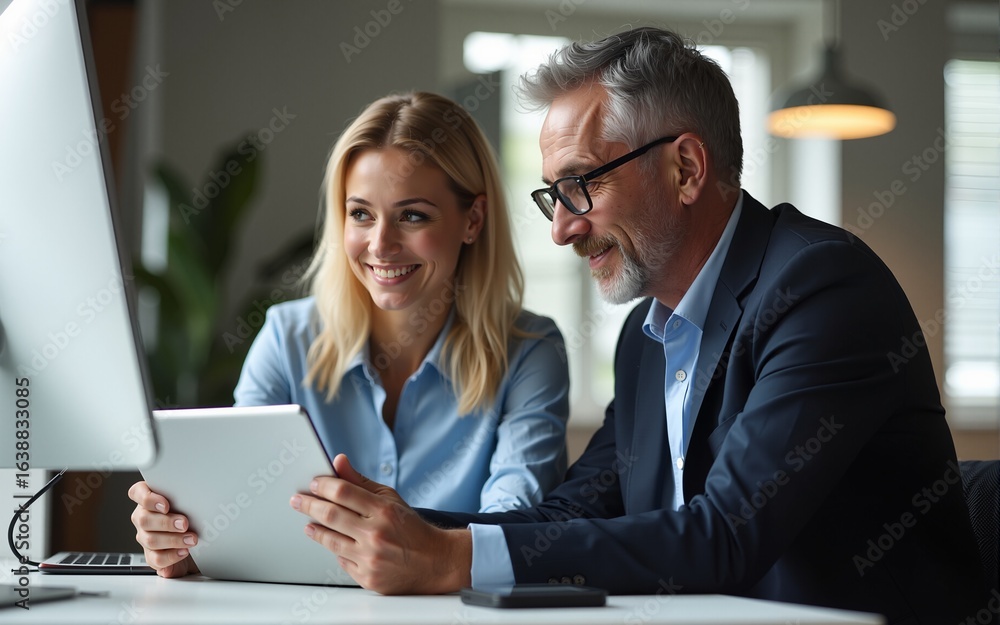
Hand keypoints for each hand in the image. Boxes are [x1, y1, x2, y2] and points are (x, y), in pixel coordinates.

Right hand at [128, 481, 199, 577]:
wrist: (200, 540)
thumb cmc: (193, 514)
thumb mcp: (190, 501)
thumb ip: (186, 496)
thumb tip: (199, 493)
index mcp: (149, 500)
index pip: (137, 492)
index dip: (148, 499)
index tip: (166, 505)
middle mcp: (143, 517)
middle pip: (144, 520)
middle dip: (166, 522)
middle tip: (185, 524)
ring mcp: (146, 537)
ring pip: (151, 540)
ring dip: (173, 540)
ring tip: (191, 539)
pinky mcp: (152, 556)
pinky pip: (156, 559)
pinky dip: (171, 556)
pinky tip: (184, 551)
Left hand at [290, 454, 471, 593]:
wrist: (434, 562)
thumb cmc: (411, 529)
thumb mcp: (390, 498)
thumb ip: (360, 482)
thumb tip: (338, 462)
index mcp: (383, 510)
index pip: (343, 492)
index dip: (323, 485)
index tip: (313, 483)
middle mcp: (376, 534)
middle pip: (330, 514)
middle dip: (308, 505)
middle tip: (297, 500)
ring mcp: (370, 558)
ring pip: (330, 540)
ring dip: (315, 529)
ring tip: (309, 523)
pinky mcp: (367, 577)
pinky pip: (341, 561)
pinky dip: (336, 550)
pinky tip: (335, 543)